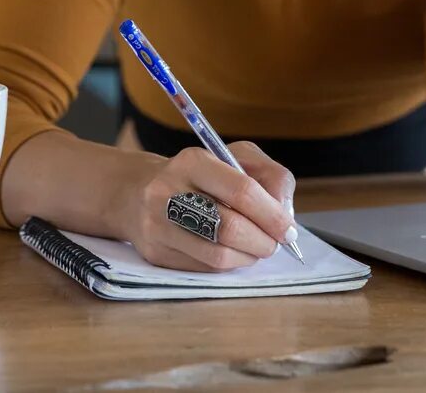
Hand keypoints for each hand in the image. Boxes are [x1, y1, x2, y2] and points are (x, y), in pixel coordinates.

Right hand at [113, 143, 296, 271]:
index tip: (289, 229)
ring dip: (248, 257)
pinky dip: (228, 265)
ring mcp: (157, 225)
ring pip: (218, 256)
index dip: (272, 215)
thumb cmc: (199, 175)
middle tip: (275, 243)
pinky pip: (203, 268)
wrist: (137, 192)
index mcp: (193, 161)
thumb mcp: (236, 158)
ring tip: (255, 248)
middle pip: (230, 227)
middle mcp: (168, 191)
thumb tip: (285, 214)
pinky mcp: (155, 253)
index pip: (242, 190)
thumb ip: (271, 177)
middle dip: (263, 241)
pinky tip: (232, 253)